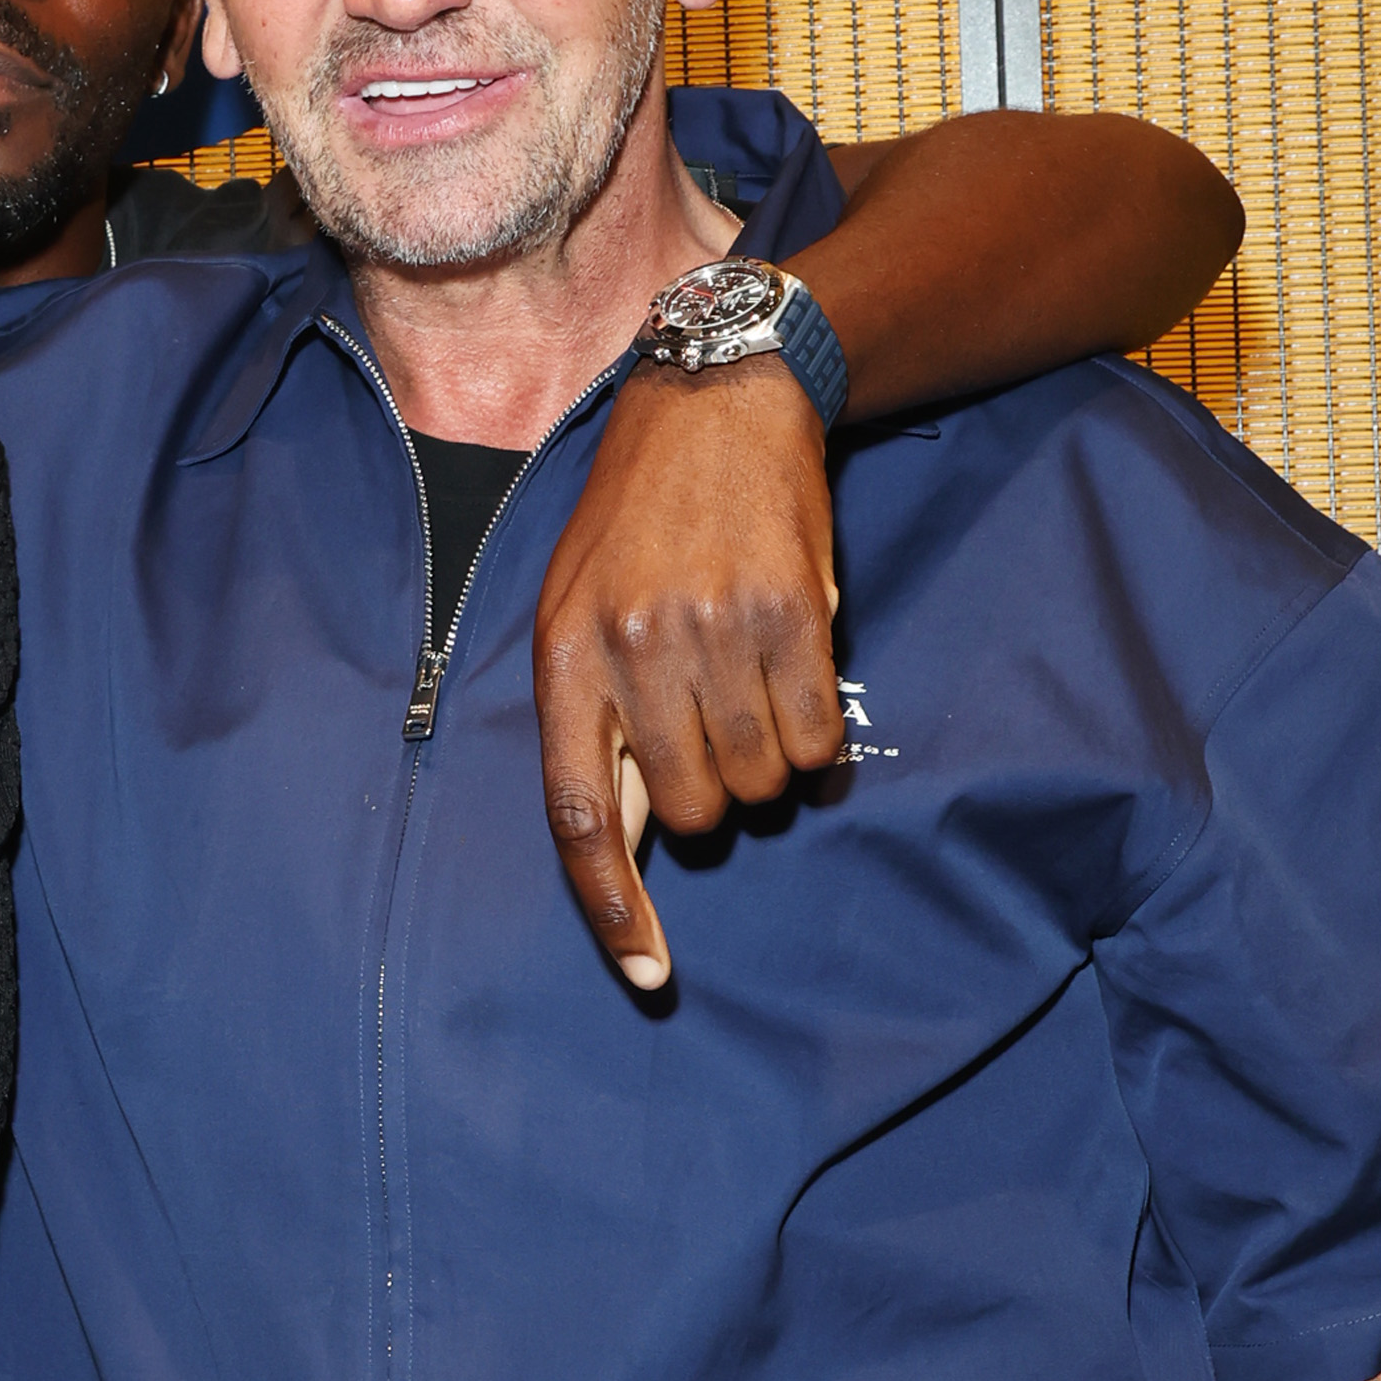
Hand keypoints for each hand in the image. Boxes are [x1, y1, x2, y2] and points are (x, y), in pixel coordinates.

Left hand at [533, 359, 844, 989]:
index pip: (576, 815)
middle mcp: (635, 649)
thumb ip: (594, 715)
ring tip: (750, 688)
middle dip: (709, 797)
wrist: (716, 405)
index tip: (648, 975)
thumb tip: (626, 834)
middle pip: (688, 810)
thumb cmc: (638, 524)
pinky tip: (797, 680)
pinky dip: (814, 738)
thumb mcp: (576, 605)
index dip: (611, 907)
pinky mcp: (792, 615)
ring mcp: (716, 632)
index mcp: (566, 656)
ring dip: (765, 763)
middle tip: (711, 730)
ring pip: (758, 780)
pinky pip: (814, 738)